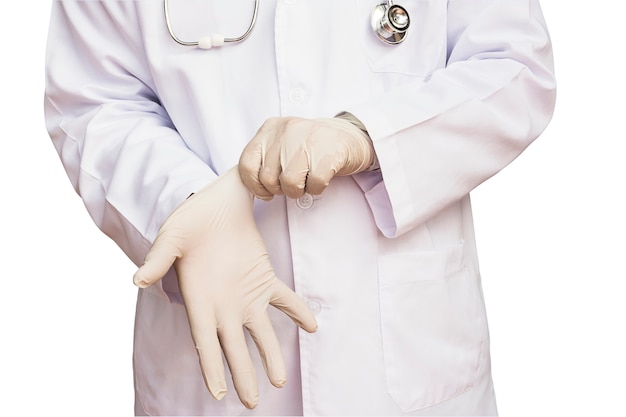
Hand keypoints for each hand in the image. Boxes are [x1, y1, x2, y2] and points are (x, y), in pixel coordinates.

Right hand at [132, 166, 316, 408]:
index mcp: (199, 299)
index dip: (211, 367)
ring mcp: (246, 293)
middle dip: (242, 375)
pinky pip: (285, 299)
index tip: (218, 394)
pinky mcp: (264, 278)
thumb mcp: (171, 237)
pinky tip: (311, 326)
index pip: (205, 341)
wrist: (217, 203)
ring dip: (271, 355)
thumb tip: (138, 280)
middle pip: (234, 347)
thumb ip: (158, 259)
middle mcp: (224, 304)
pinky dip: (298, 311)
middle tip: (252, 402)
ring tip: (280, 380)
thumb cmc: (191, 221)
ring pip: (261, 332)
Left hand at [238, 115, 375, 199]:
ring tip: (307, 181)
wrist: (350, 137)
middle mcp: (287, 130)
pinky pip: (314, 185)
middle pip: (269, 178)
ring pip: (290, 184)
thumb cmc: (310, 148)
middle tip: (294, 183)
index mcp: (271, 128)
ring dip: (299, 191)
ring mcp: (309, 139)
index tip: (266, 192)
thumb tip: (255, 187)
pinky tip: (322, 177)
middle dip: (281, 189)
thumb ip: (265, 159)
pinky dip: (317, 189)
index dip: (254, 185)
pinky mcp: (329, 153)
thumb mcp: (282, 145)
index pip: (247, 164)